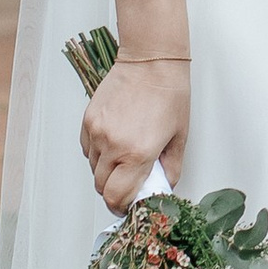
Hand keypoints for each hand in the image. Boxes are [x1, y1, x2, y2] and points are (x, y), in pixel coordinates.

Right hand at [83, 53, 190, 212]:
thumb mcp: (179, 137)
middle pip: (101, 187)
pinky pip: (87, 149)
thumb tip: (163, 187)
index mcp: (138, 154)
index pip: (117, 198)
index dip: (121, 208)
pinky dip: (98, 153)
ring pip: (93, 168)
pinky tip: (114, 141)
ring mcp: (97, 132)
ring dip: (106, 172)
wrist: (151, 60)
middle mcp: (113, 146)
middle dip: (114, 191)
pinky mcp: (88, 120)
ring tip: (124, 157)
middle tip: (129, 184)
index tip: (129, 206)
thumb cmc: (170, 94)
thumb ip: (170, 168)